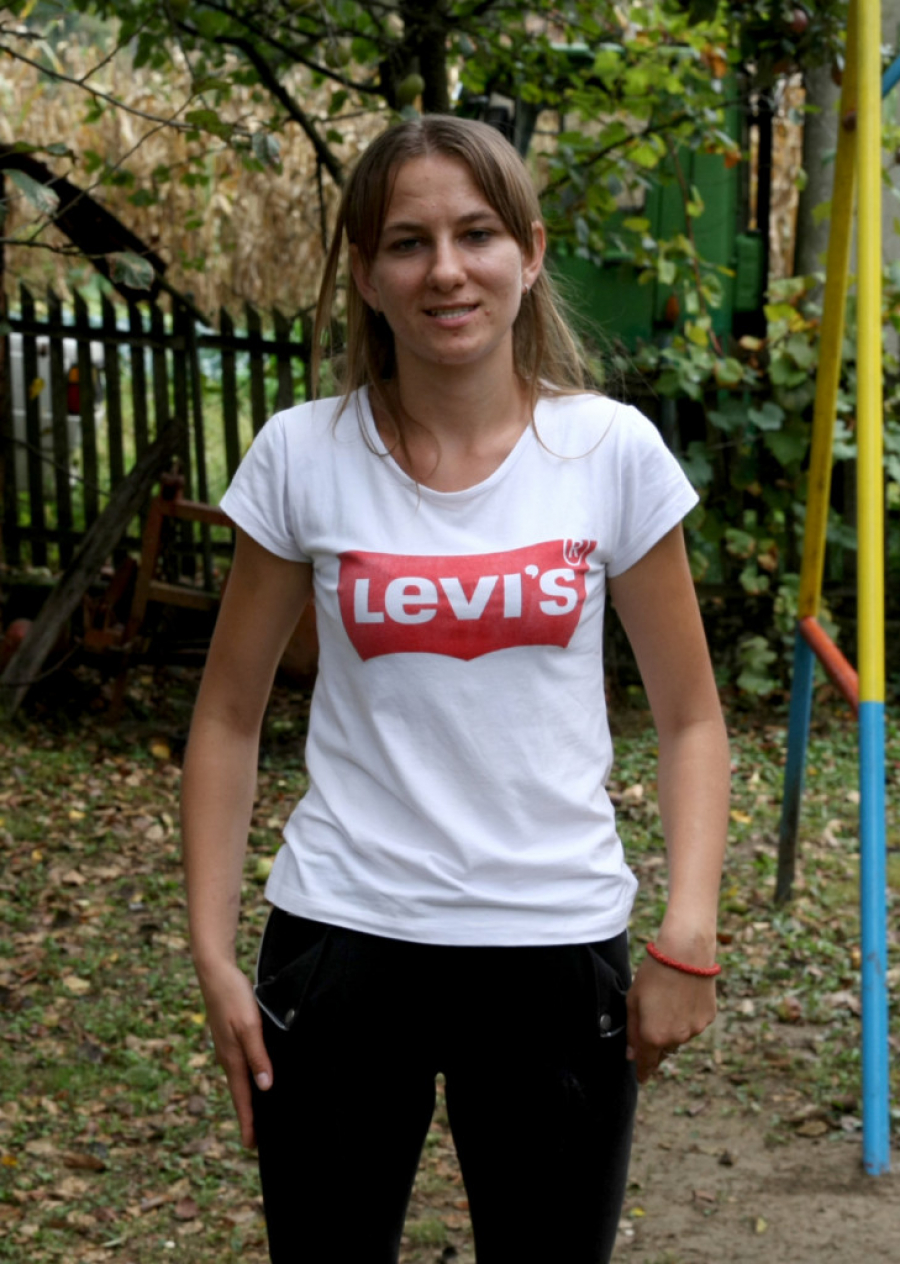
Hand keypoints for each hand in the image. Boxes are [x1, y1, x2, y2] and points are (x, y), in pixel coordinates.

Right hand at [196, 961, 272, 1147]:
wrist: (215, 972)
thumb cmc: (234, 997)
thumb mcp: (250, 1026)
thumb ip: (258, 1056)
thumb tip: (264, 1087)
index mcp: (232, 1058)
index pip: (242, 1097)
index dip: (248, 1121)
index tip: (251, 1146)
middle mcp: (228, 1057)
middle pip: (239, 1093)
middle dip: (247, 1116)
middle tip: (255, 1139)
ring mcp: (227, 1047)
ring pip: (239, 1079)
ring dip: (247, 1098)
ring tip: (257, 1114)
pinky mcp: (229, 1036)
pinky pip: (239, 1064)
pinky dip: (247, 1078)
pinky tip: (254, 1078)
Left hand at [625, 954, 716, 1083]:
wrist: (685, 954)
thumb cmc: (654, 974)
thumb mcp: (633, 1000)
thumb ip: (632, 1031)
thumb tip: (632, 1055)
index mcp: (654, 1036)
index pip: (647, 1064)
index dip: (643, 1072)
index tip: (641, 1078)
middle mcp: (676, 1039)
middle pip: (663, 1049)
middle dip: (657, 1042)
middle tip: (652, 1020)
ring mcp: (695, 1030)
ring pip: (680, 1036)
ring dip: (673, 1028)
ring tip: (668, 1000)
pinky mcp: (708, 1018)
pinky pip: (694, 1024)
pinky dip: (687, 1017)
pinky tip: (683, 997)